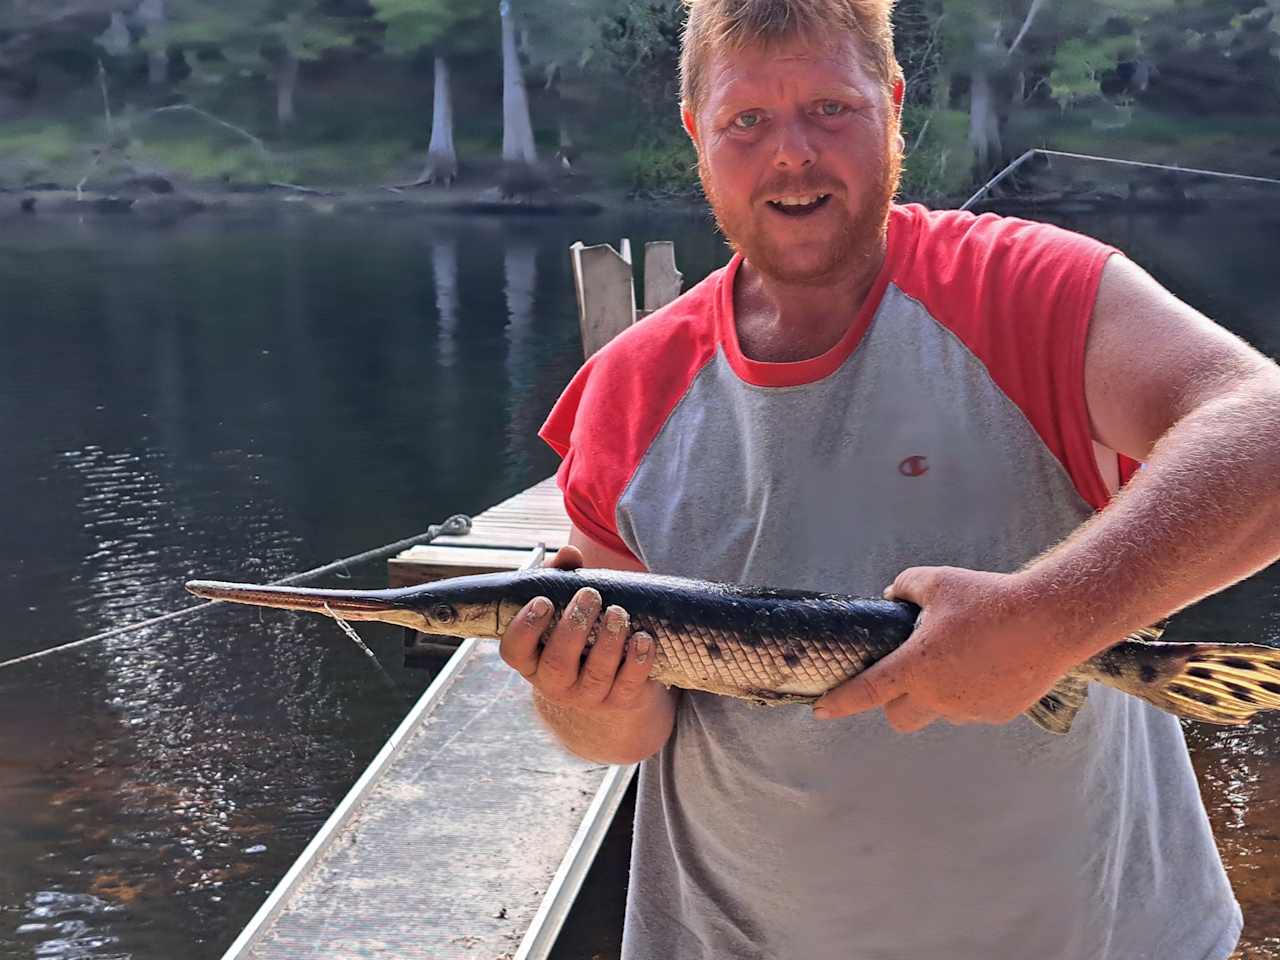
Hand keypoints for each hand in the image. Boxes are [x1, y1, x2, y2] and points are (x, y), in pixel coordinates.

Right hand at [499, 545, 658, 712]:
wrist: (609, 681)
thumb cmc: (577, 632)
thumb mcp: (562, 605)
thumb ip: (560, 576)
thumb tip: (568, 554)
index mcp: (532, 659)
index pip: (515, 651)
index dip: (525, 628)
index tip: (543, 601)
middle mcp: (556, 683)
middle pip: (558, 664)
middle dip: (574, 627)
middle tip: (590, 594)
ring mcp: (588, 696)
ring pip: (596, 675)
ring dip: (609, 641)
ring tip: (618, 612)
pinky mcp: (620, 701)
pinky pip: (629, 685)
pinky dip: (638, 660)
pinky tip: (642, 638)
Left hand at [813, 566, 1084, 732]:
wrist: (1050, 619)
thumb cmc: (988, 597)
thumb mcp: (937, 581)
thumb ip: (904, 588)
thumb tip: (892, 598)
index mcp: (916, 667)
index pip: (866, 691)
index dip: (840, 701)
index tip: (820, 710)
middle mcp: (939, 696)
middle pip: (899, 717)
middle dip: (893, 702)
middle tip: (904, 674)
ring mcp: (969, 710)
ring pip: (939, 710)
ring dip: (938, 692)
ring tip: (962, 654)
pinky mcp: (997, 712)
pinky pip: (972, 706)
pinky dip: (970, 690)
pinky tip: (989, 662)